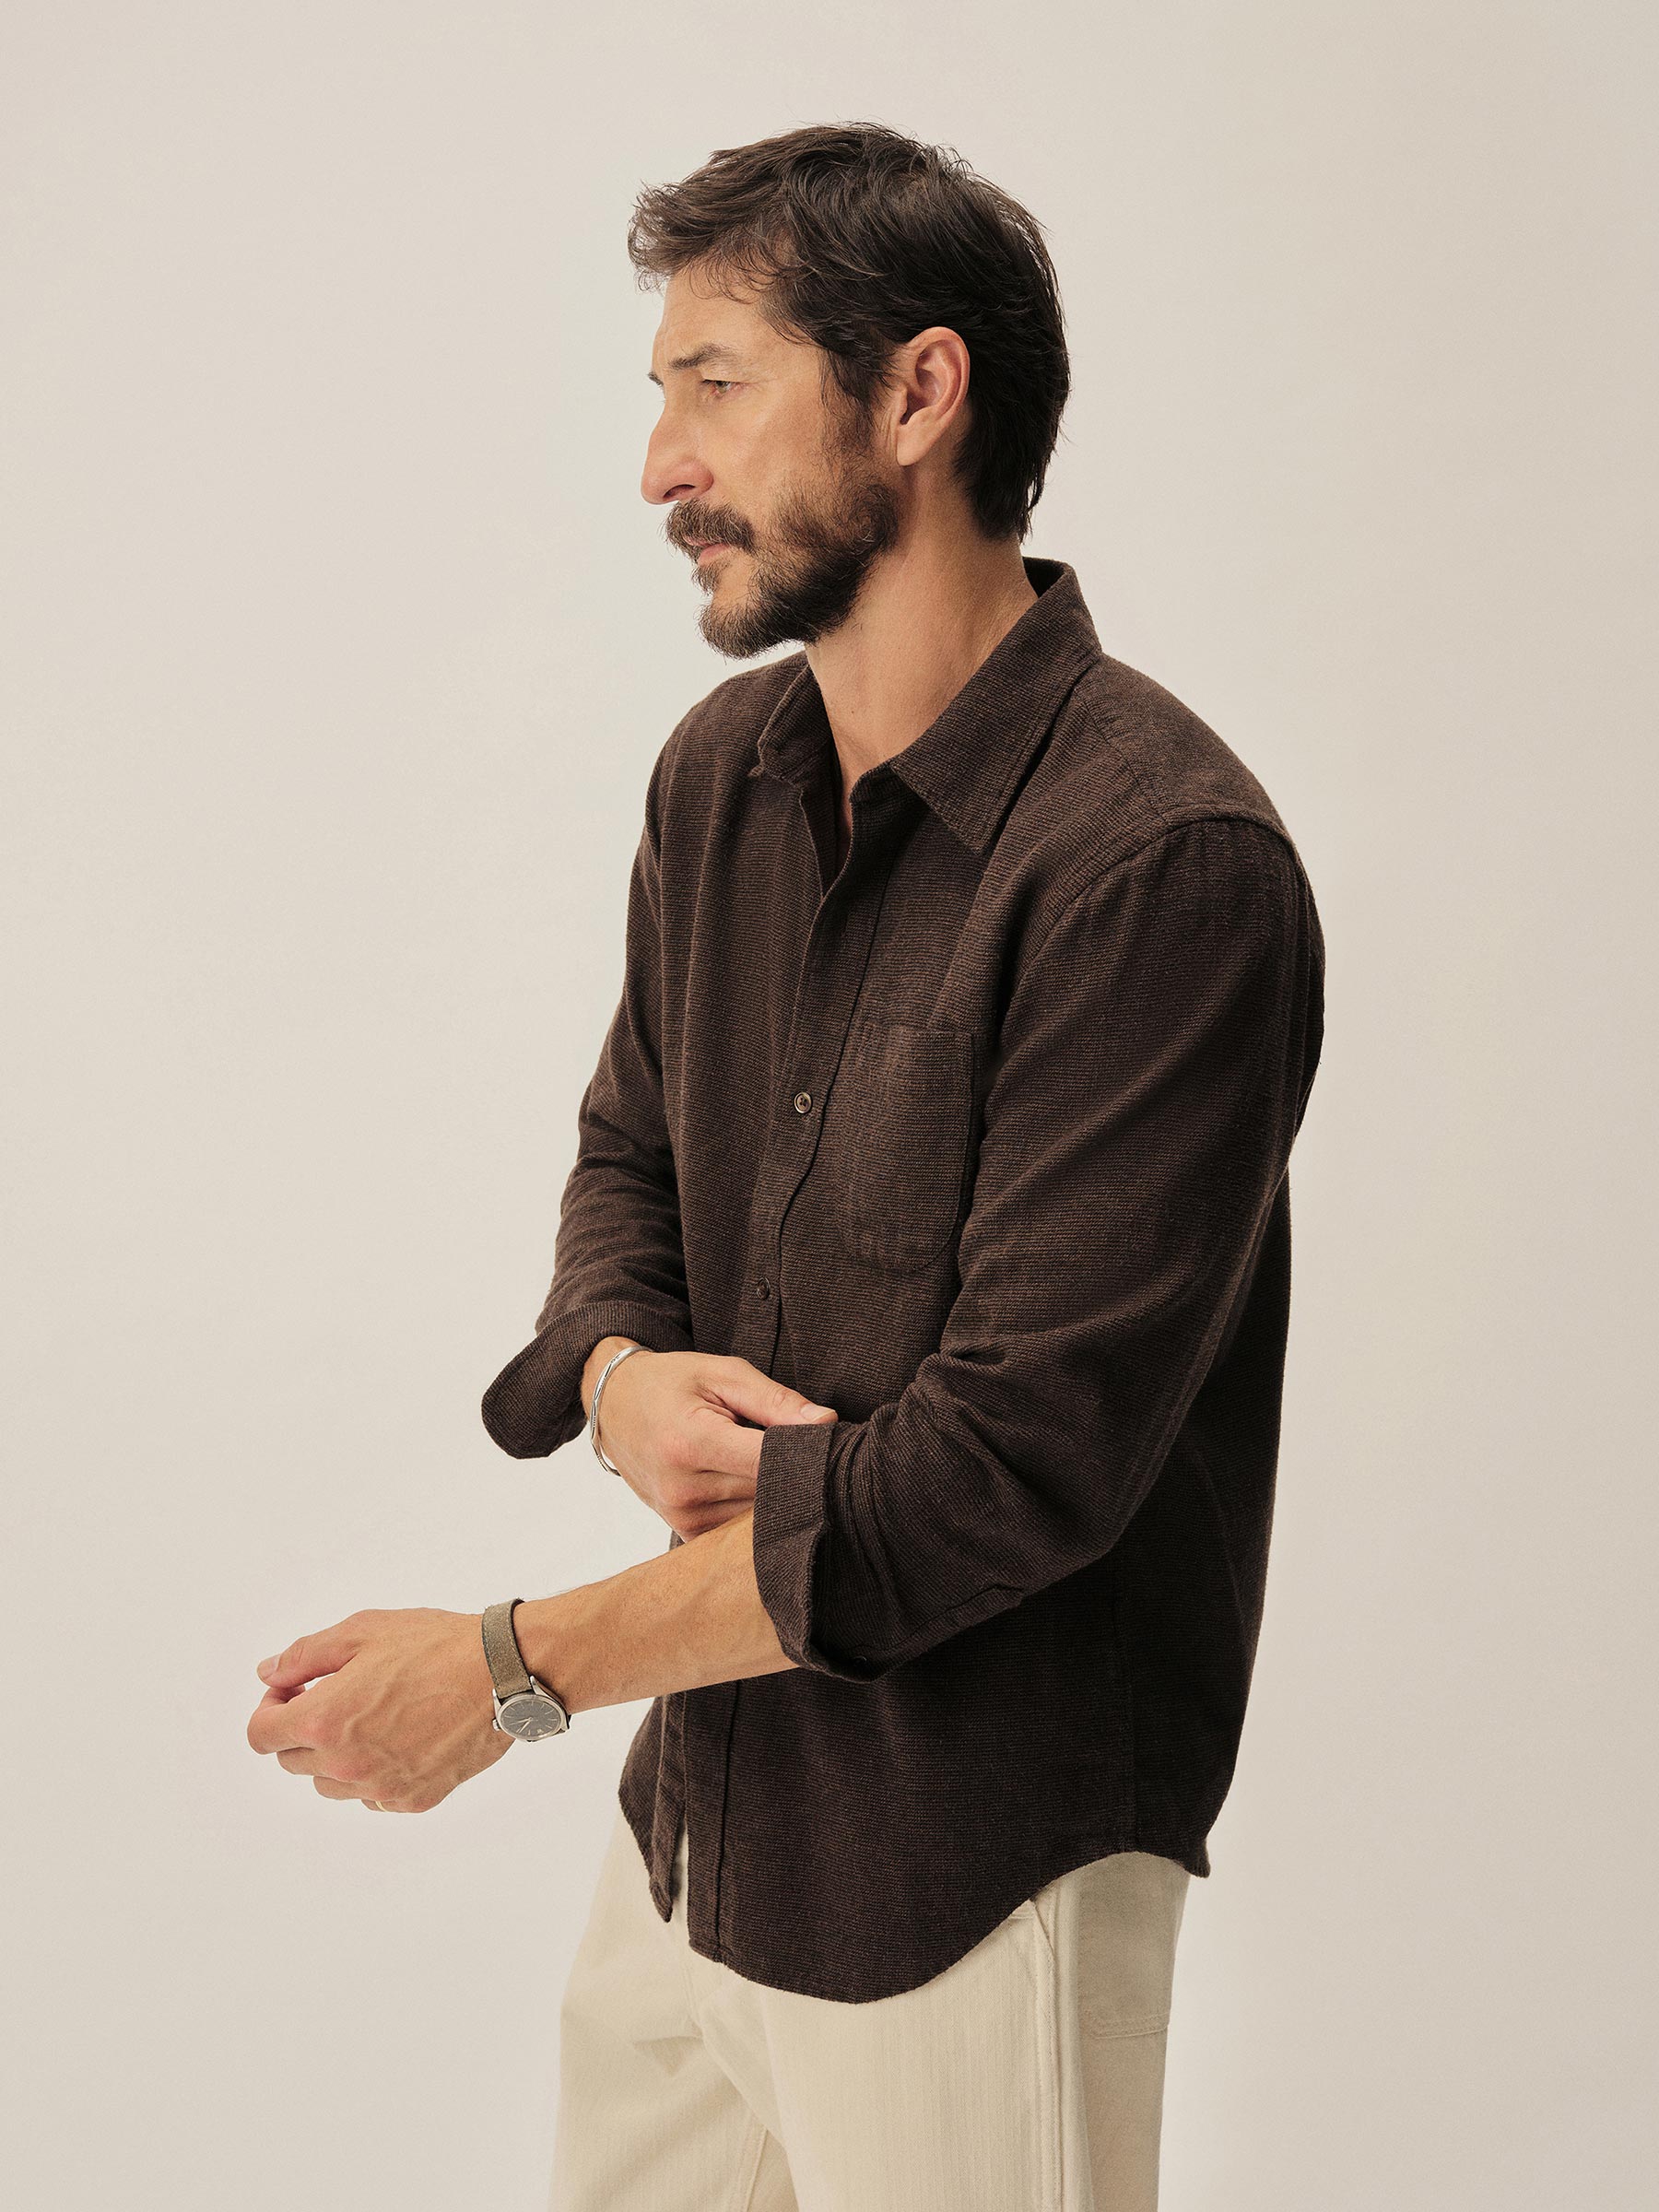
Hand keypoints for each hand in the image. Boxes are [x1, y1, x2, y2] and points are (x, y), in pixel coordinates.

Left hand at [245, 1607, 512, 1813]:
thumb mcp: (362, 1631)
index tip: (294, 1691)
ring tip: (371, 1717)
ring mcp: (379, 1788)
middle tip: (337, 1695)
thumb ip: (304, 1656)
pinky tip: (399, 1738)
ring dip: (334, 1755)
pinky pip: (371, 1796)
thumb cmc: (435, 1646)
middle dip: (301, 1729)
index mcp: (324, 1721)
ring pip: (329, 1784)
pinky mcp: (412, 1800)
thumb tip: (268, 1673)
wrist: (502, 1674)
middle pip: (291, 1761)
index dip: (270, 1708)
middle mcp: (345, 1765)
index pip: (260, 1736)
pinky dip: (373, 1773)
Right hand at [586, 1348, 836, 1539]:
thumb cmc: (672, 1382)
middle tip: (806, 1447)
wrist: (615, 1405)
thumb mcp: (723, 1373)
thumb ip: (776, 1401)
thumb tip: (826, 1424)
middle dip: (794, 1470)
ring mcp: (681, 1516)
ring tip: (767, 1459)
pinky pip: (739, 1529)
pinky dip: (754, 1508)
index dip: (807, 1452)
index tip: (830, 1442)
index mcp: (690, 1441)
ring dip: (774, 1491)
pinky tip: (751, 1482)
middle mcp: (682, 1488)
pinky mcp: (684, 1531)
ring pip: (759, 1514)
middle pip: (768, 1491)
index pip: (769, 1461)